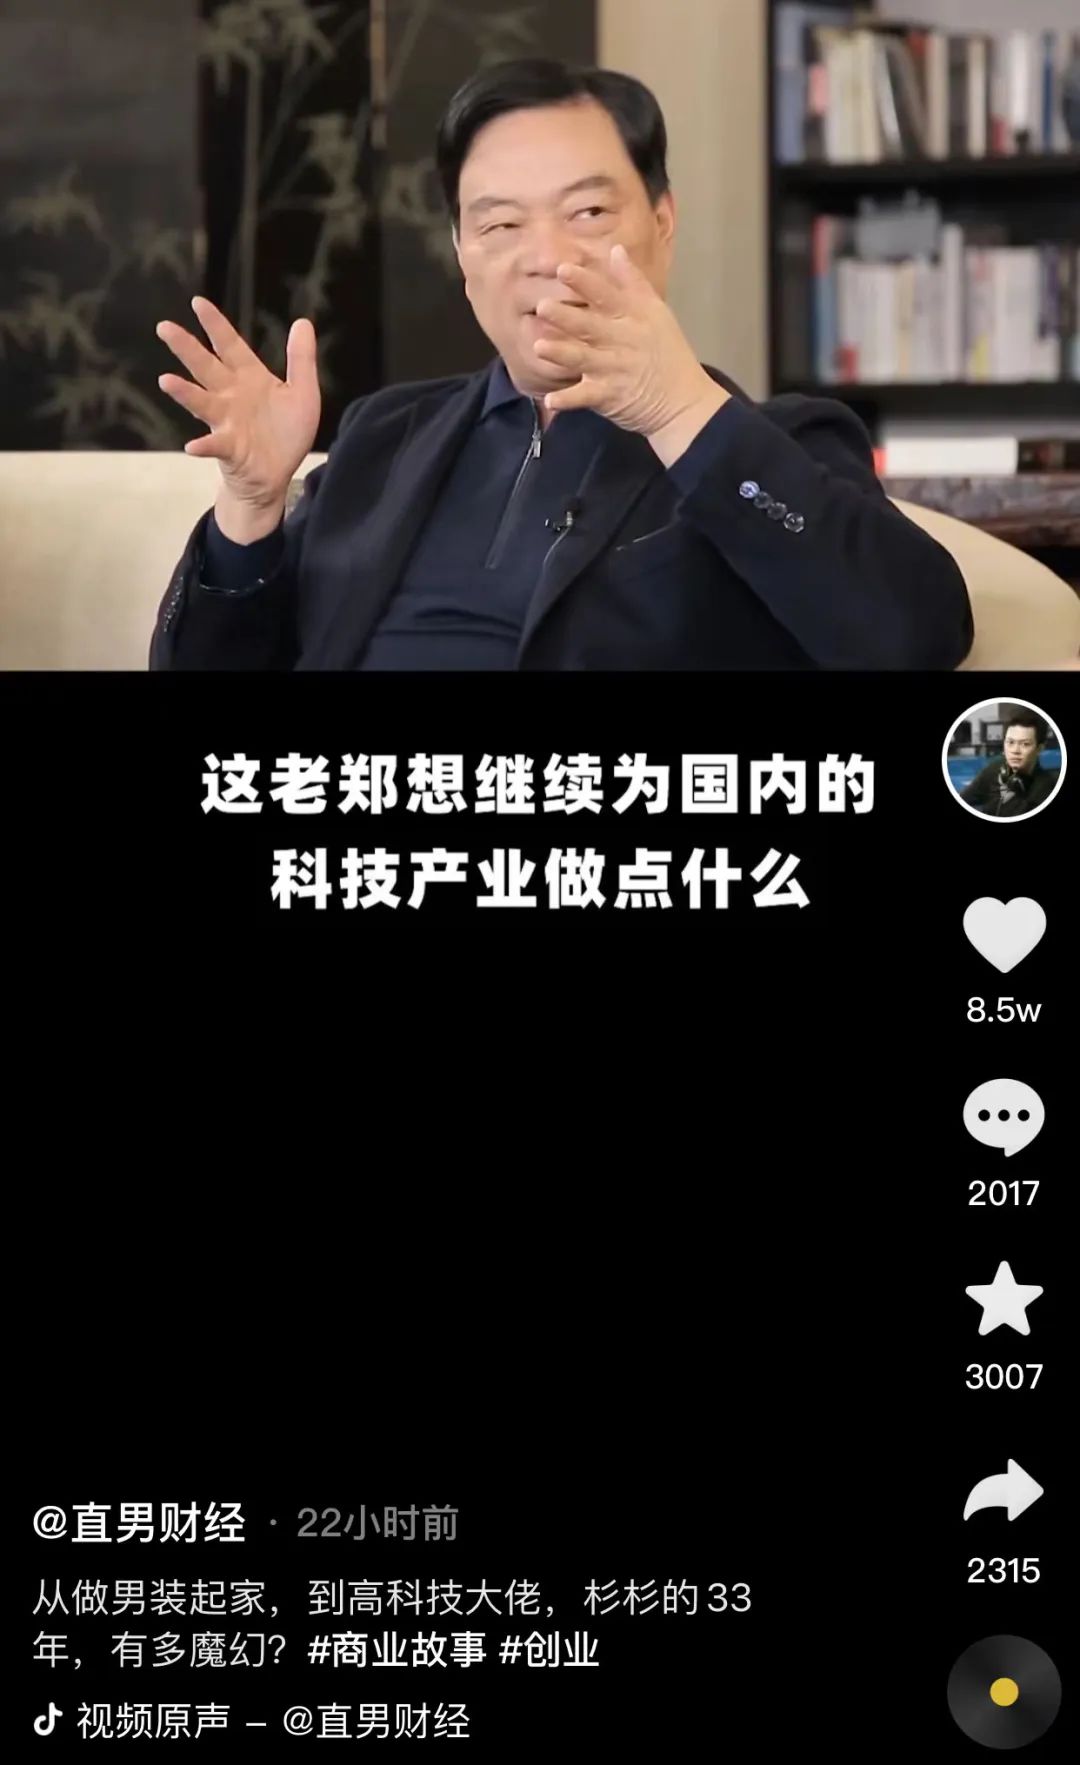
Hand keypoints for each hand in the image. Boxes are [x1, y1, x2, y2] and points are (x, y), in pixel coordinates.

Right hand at [155, 297, 320, 509]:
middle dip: (186, 347)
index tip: (197, 303)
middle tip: (164, 327)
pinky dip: (203, 446)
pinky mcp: (229, 449)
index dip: (215, 325)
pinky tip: (193, 446)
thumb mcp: (303, 393)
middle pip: (206, 367)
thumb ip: (301, 359)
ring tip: (167, 381)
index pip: (230, 345)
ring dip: (185, 393)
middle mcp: (231, 396)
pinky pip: (214, 445)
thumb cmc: (285, 433)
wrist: (276, 474)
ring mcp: (226, 422)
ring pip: (202, 402)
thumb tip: (303, 321)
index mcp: (249, 377)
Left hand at [532, 245, 728, 463]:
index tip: (563, 269)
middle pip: (591, 326)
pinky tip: (550, 401)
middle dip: (567, 317)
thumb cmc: (668, 352)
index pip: (607, 296)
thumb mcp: (657, 311)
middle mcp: (621, 341)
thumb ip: (633, 282)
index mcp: (632, 317)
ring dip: (562, 354)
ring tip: (539, 347)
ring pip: (584, 359)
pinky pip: (585, 398)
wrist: (683, 401)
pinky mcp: (609, 397)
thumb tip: (616, 249)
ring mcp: (614, 370)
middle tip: (542, 307)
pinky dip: (568, 401)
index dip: (585, 283)